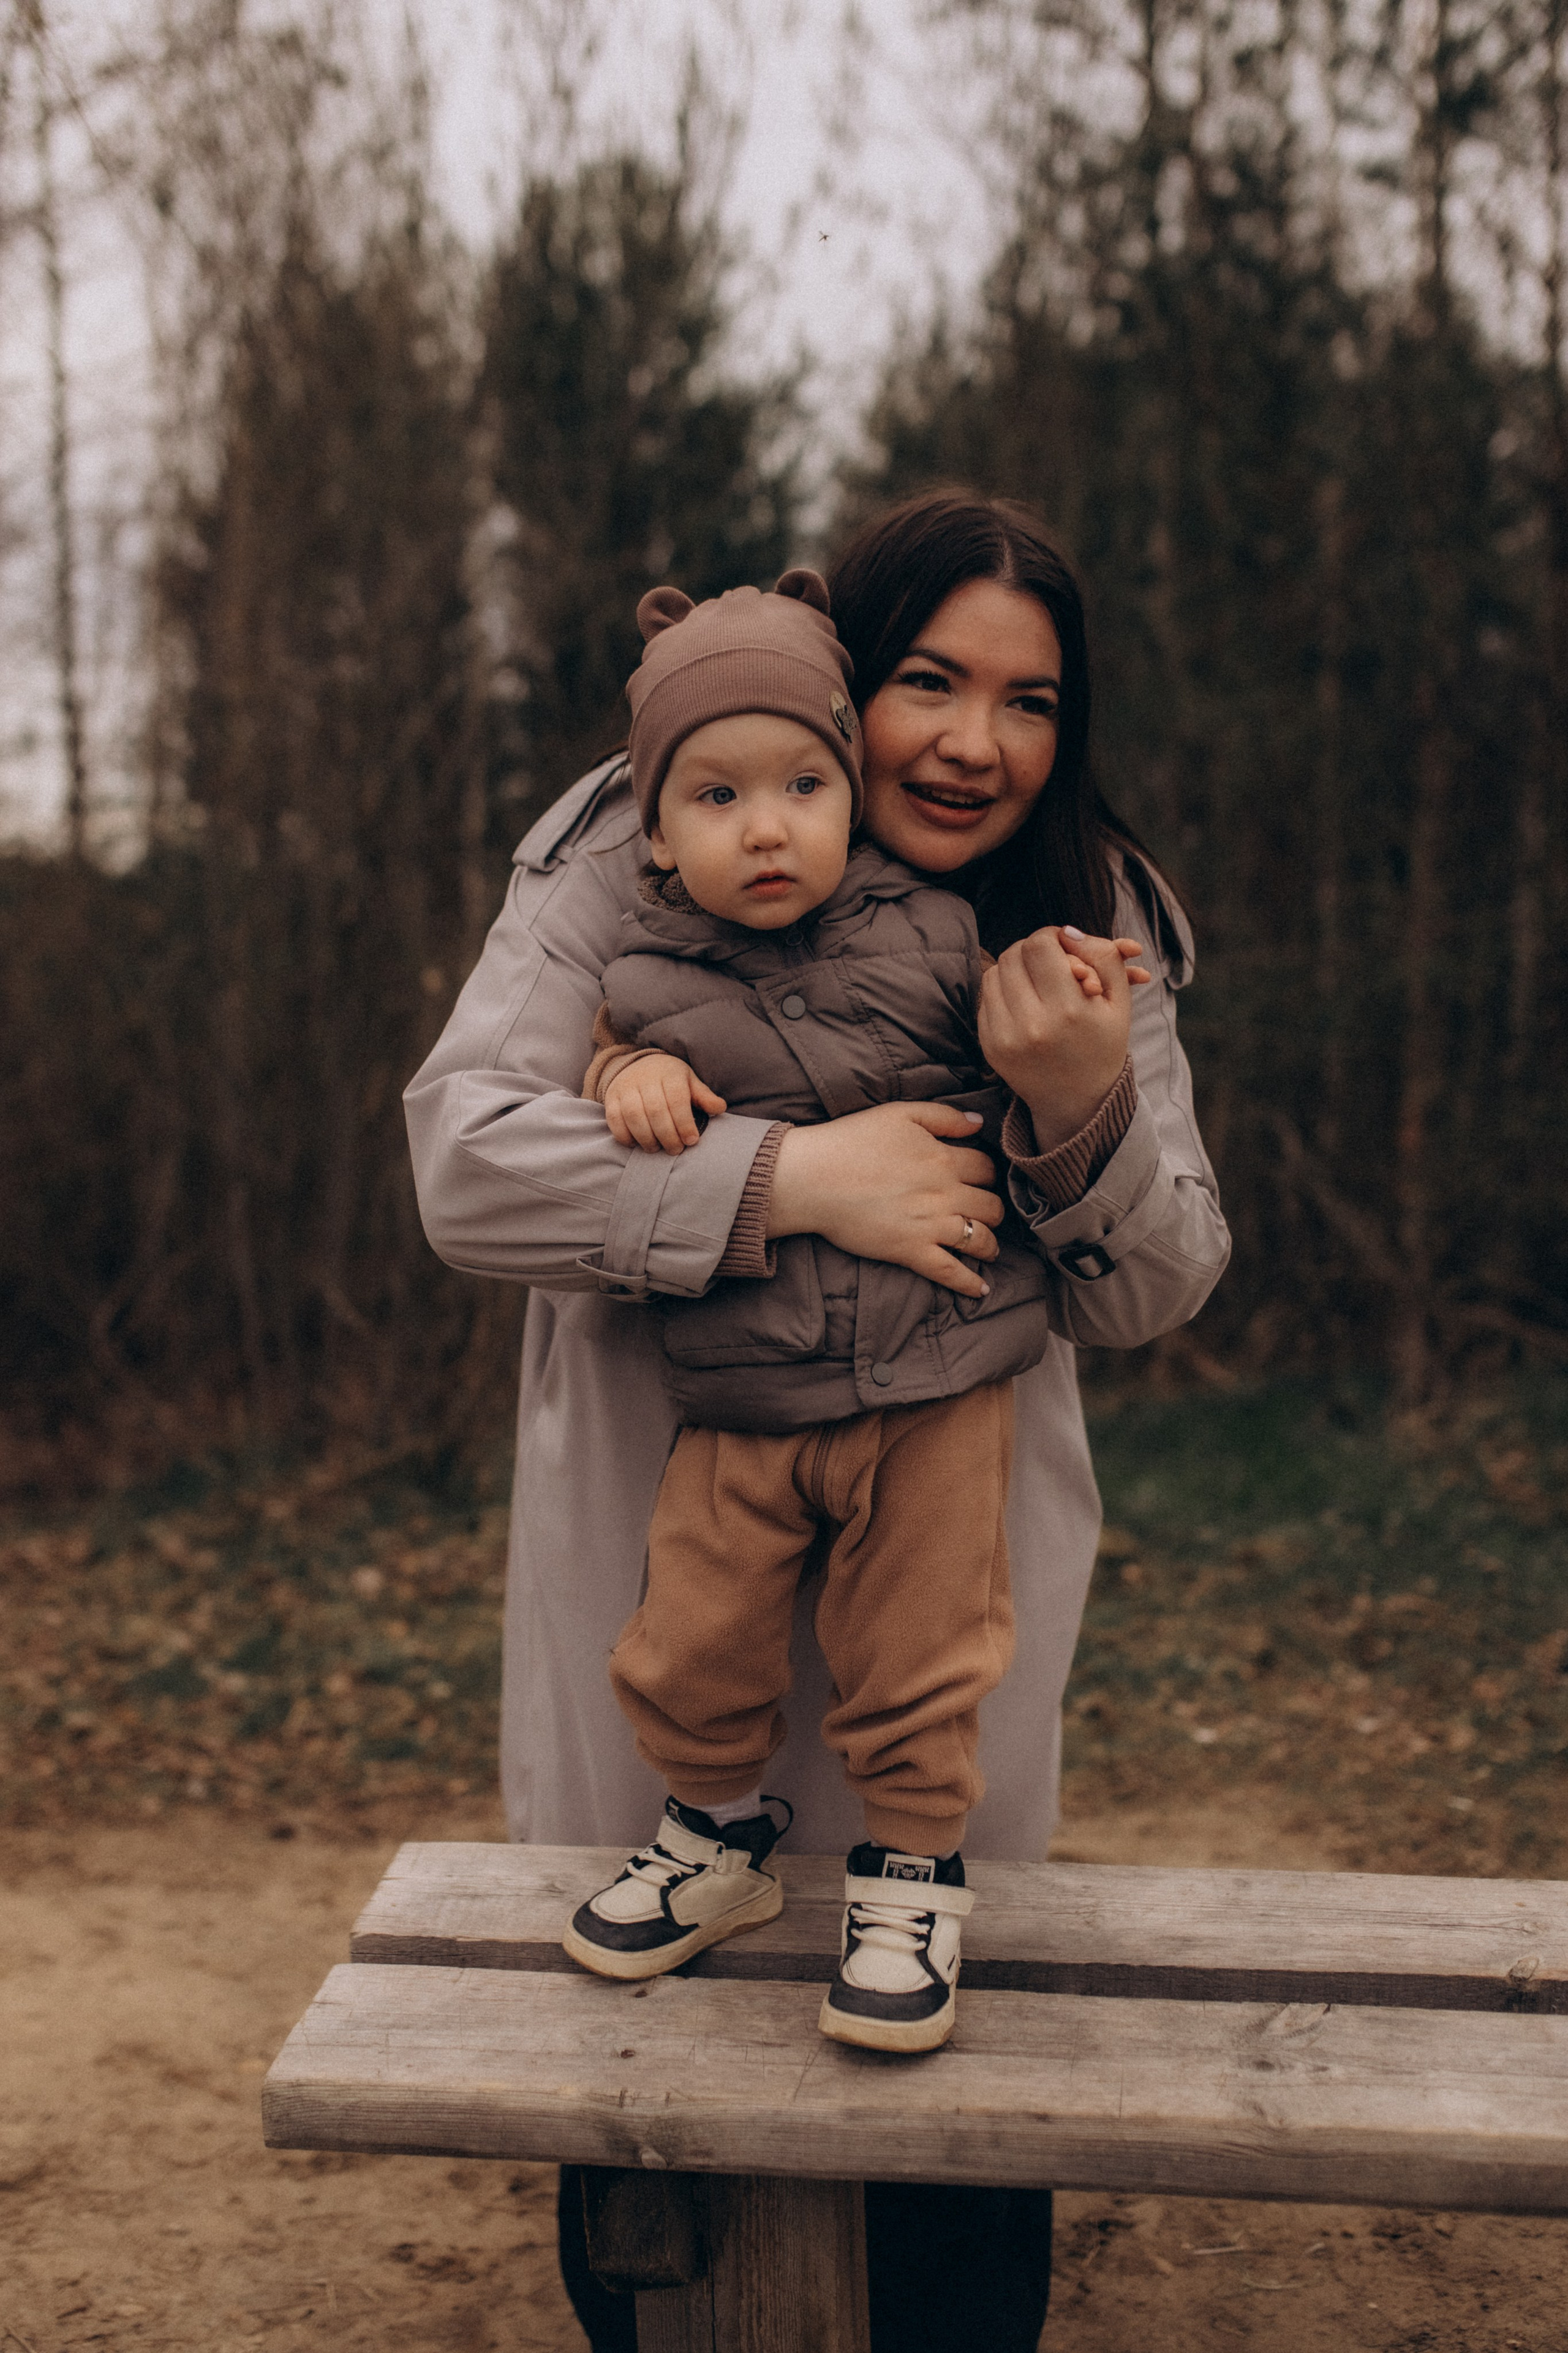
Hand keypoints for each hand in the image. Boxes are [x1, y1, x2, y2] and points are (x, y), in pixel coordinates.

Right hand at [604, 1053, 726, 1153]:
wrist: (639, 1065)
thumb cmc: (670, 1079)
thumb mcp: (689, 1082)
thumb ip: (703, 1096)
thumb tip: (719, 1108)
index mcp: (670, 1073)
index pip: (677, 1100)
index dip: (684, 1123)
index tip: (691, 1141)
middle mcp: (646, 1078)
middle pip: (656, 1111)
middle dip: (667, 1136)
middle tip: (675, 1150)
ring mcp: (626, 1087)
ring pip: (634, 1116)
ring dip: (647, 1138)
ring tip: (656, 1149)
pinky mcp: (611, 1098)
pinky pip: (615, 1120)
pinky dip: (625, 1136)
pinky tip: (636, 1144)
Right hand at [768, 1102, 1002, 1299]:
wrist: (813, 1177)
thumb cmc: (851, 1141)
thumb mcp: (900, 1113)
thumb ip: (943, 1116)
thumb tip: (978, 1122)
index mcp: (943, 1159)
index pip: (986, 1167)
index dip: (986, 1172)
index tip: (979, 1177)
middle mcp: (945, 1193)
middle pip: (991, 1205)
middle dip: (992, 1209)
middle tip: (984, 1212)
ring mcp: (930, 1226)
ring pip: (979, 1239)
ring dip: (990, 1244)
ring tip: (989, 1248)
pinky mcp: (910, 1252)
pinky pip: (951, 1272)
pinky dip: (970, 1283)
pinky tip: (981, 1289)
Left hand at [979, 927, 1143, 1151]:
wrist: (1079, 1101)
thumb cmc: (1102, 1045)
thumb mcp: (1119, 1002)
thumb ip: (1104, 958)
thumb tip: (1068, 931)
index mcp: (1068, 1011)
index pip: (1040, 946)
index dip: (1051, 935)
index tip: (1063, 944)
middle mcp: (1032, 1025)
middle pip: (1014, 955)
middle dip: (1033, 950)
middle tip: (1051, 960)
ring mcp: (1005, 1037)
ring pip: (995, 973)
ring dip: (1015, 968)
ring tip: (1038, 981)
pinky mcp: (989, 1046)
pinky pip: (986, 998)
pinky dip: (1004, 991)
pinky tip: (1025, 1002)